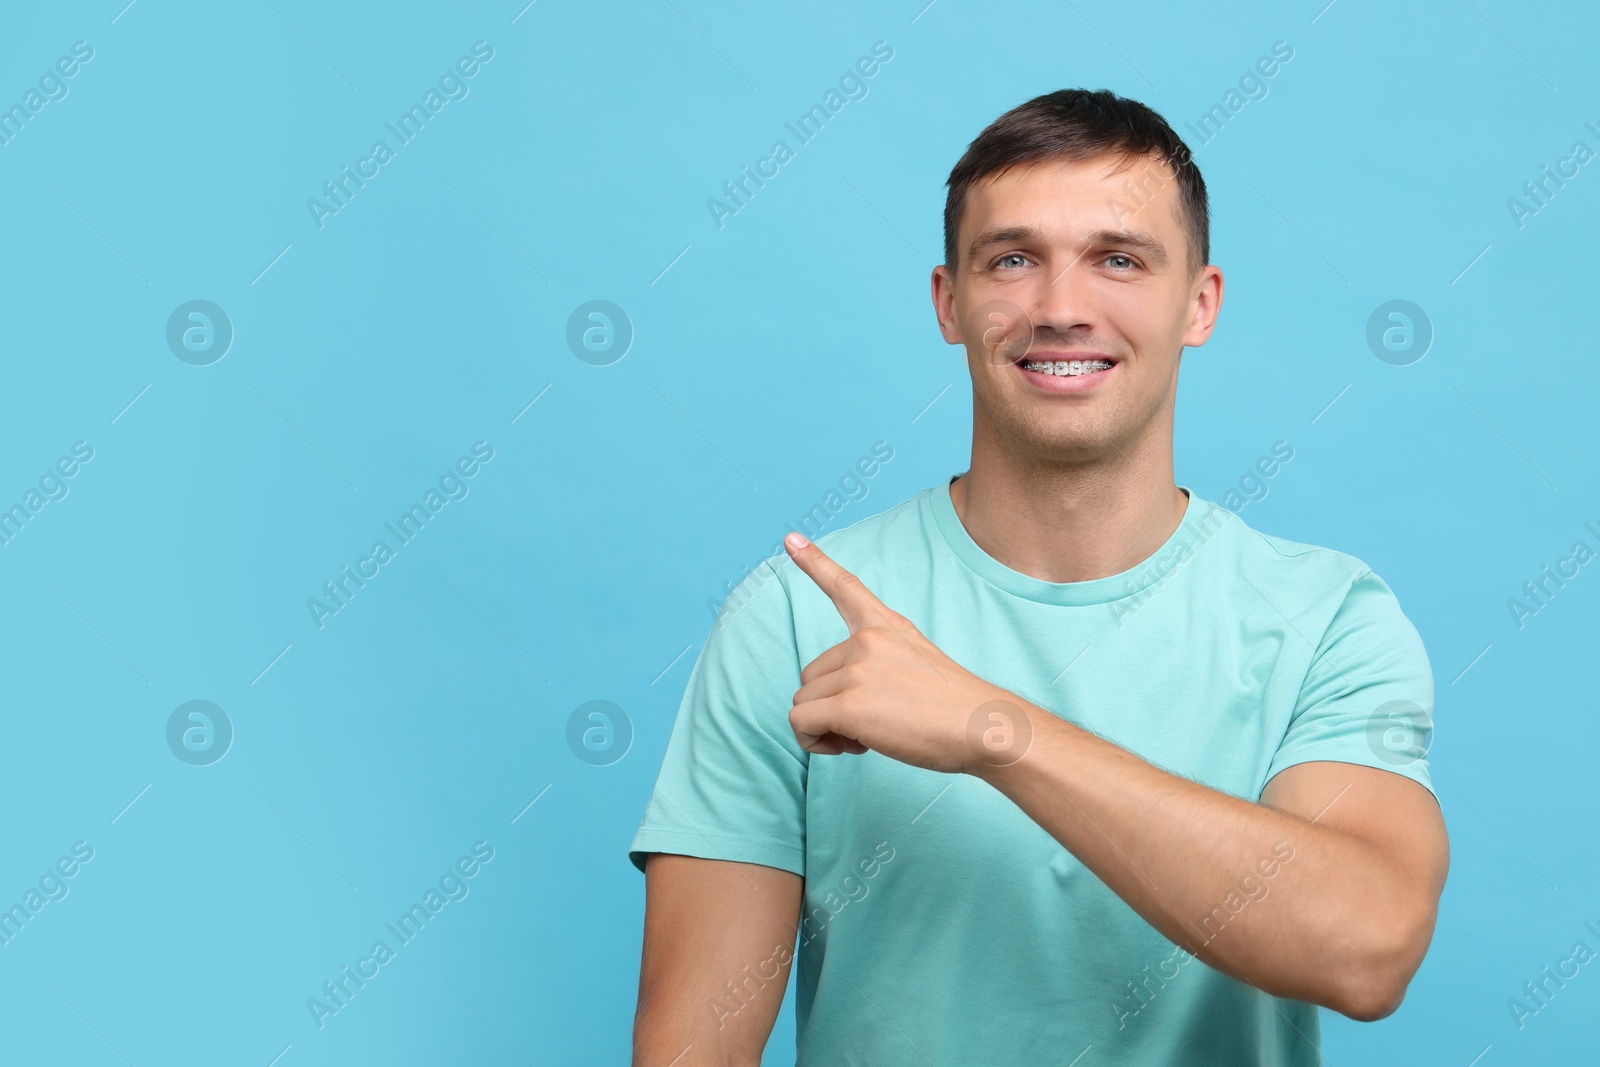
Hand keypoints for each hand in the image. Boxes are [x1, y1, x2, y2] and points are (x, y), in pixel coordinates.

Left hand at [782, 531, 1031, 774]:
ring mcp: (858, 669)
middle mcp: (868, 640)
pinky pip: (800, 722)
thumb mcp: (919, 663)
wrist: (984, 728)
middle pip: (811, 675)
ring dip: (825, 727)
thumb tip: (843, 693)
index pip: (844, 587)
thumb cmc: (955, 709)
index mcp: (886, 627)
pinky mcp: (850, 704)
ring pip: (804, 701)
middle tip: (869, 724)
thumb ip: (880, 663)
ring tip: (867, 736)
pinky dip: (813, 740)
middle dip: (830, 705)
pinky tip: (848, 746)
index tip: (791, 539)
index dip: (814, 562)